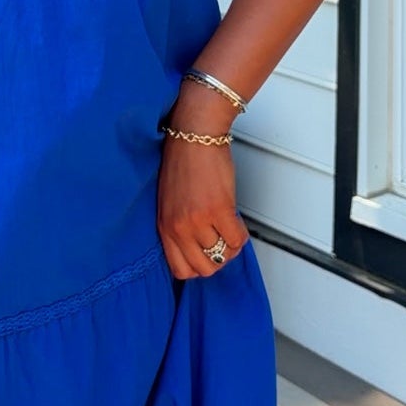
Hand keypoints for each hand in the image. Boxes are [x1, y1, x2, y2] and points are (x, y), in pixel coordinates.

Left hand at [156, 87, 248, 279]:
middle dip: (218, 260)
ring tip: (231, 231)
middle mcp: (178, 228)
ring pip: (223, 256)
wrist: (194, 135)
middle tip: (223, 244)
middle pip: (204, 268)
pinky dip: (241, 236)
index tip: (207, 256)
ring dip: (232, 248)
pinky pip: (237, 240)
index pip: (180, 269)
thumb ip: (178, 226)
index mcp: (164, 227)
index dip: (198, 267)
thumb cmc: (183, 161)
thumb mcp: (169, 201)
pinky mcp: (219, 210)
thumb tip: (198, 246)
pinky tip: (237, 222)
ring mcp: (198, 221)